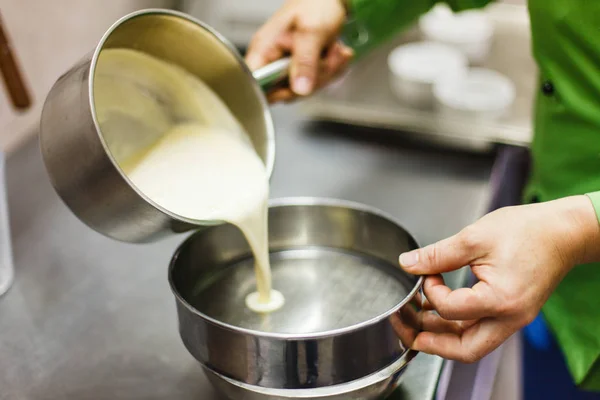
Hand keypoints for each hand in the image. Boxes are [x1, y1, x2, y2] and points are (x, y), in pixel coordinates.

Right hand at [245, 0, 353, 102]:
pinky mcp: (300, 73)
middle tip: (326, 57)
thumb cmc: (315, 7)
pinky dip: (330, 72)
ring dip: (326, 73)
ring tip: (332, 50)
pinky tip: (333, 54)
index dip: (271, 93)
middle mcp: (271, 63)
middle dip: (313, 79)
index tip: (294, 85)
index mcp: (264, 49)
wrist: (329, 1)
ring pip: (303, 91)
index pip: (254, 84)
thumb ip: (305, 61)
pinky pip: (314, 86)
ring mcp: (286, 70)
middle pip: (284, 94)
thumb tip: (299, 89)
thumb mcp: (312, 31)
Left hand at [399, 195, 599, 362]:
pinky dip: (461, 325)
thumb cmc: (526, 231)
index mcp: (501, 300)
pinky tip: (443, 312)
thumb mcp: (473, 238)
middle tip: (409, 333)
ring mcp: (514, 318)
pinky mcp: (514, 312)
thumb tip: (409, 263)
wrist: (562, 231)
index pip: (451, 309)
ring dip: (445, 335)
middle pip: (466, 349)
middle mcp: (510, 317)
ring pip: (474, 342)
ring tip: (421, 322)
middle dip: (433, 343)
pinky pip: (484, 329)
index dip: (431, 292)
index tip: (427, 273)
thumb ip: (437, 254)